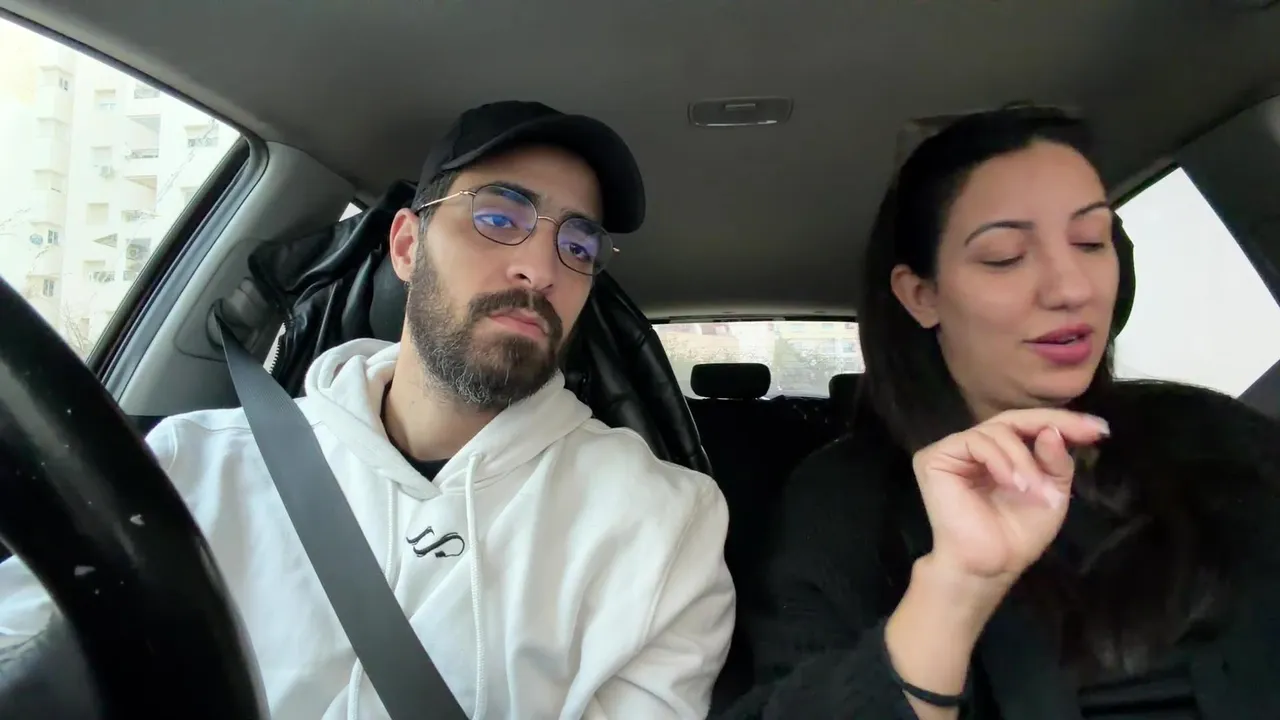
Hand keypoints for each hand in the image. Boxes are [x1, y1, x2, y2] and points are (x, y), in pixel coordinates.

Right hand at [912, 409, 1109, 587]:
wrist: (990, 566)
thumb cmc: (1017, 536)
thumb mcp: (1052, 494)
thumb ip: (1056, 461)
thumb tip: (1051, 430)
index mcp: (1000, 454)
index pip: (1027, 426)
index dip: (1062, 421)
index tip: (1099, 429)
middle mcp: (975, 447)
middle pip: (1012, 419)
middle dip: (1051, 425)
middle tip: (1083, 435)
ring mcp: (953, 451)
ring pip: (995, 430)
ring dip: (1023, 459)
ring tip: (1032, 489)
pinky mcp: (935, 458)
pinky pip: (975, 441)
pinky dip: (1000, 460)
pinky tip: (1012, 483)